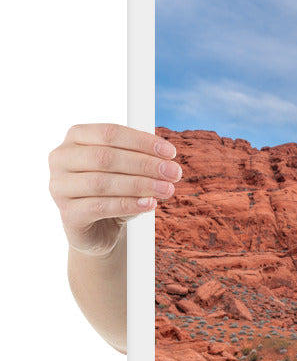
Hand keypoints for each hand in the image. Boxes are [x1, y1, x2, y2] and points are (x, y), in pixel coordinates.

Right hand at [48, 124, 180, 256]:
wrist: (101, 227)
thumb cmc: (115, 191)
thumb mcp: (129, 170)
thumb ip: (142, 160)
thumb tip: (166, 163)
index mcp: (76, 138)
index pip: (109, 133)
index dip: (142, 141)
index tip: (171, 153)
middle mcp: (61, 159)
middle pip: (106, 157)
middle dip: (145, 164)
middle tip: (174, 173)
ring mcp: (59, 187)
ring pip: (102, 183)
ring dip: (140, 185)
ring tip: (167, 189)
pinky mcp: (67, 214)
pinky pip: (100, 207)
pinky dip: (128, 204)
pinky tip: (150, 204)